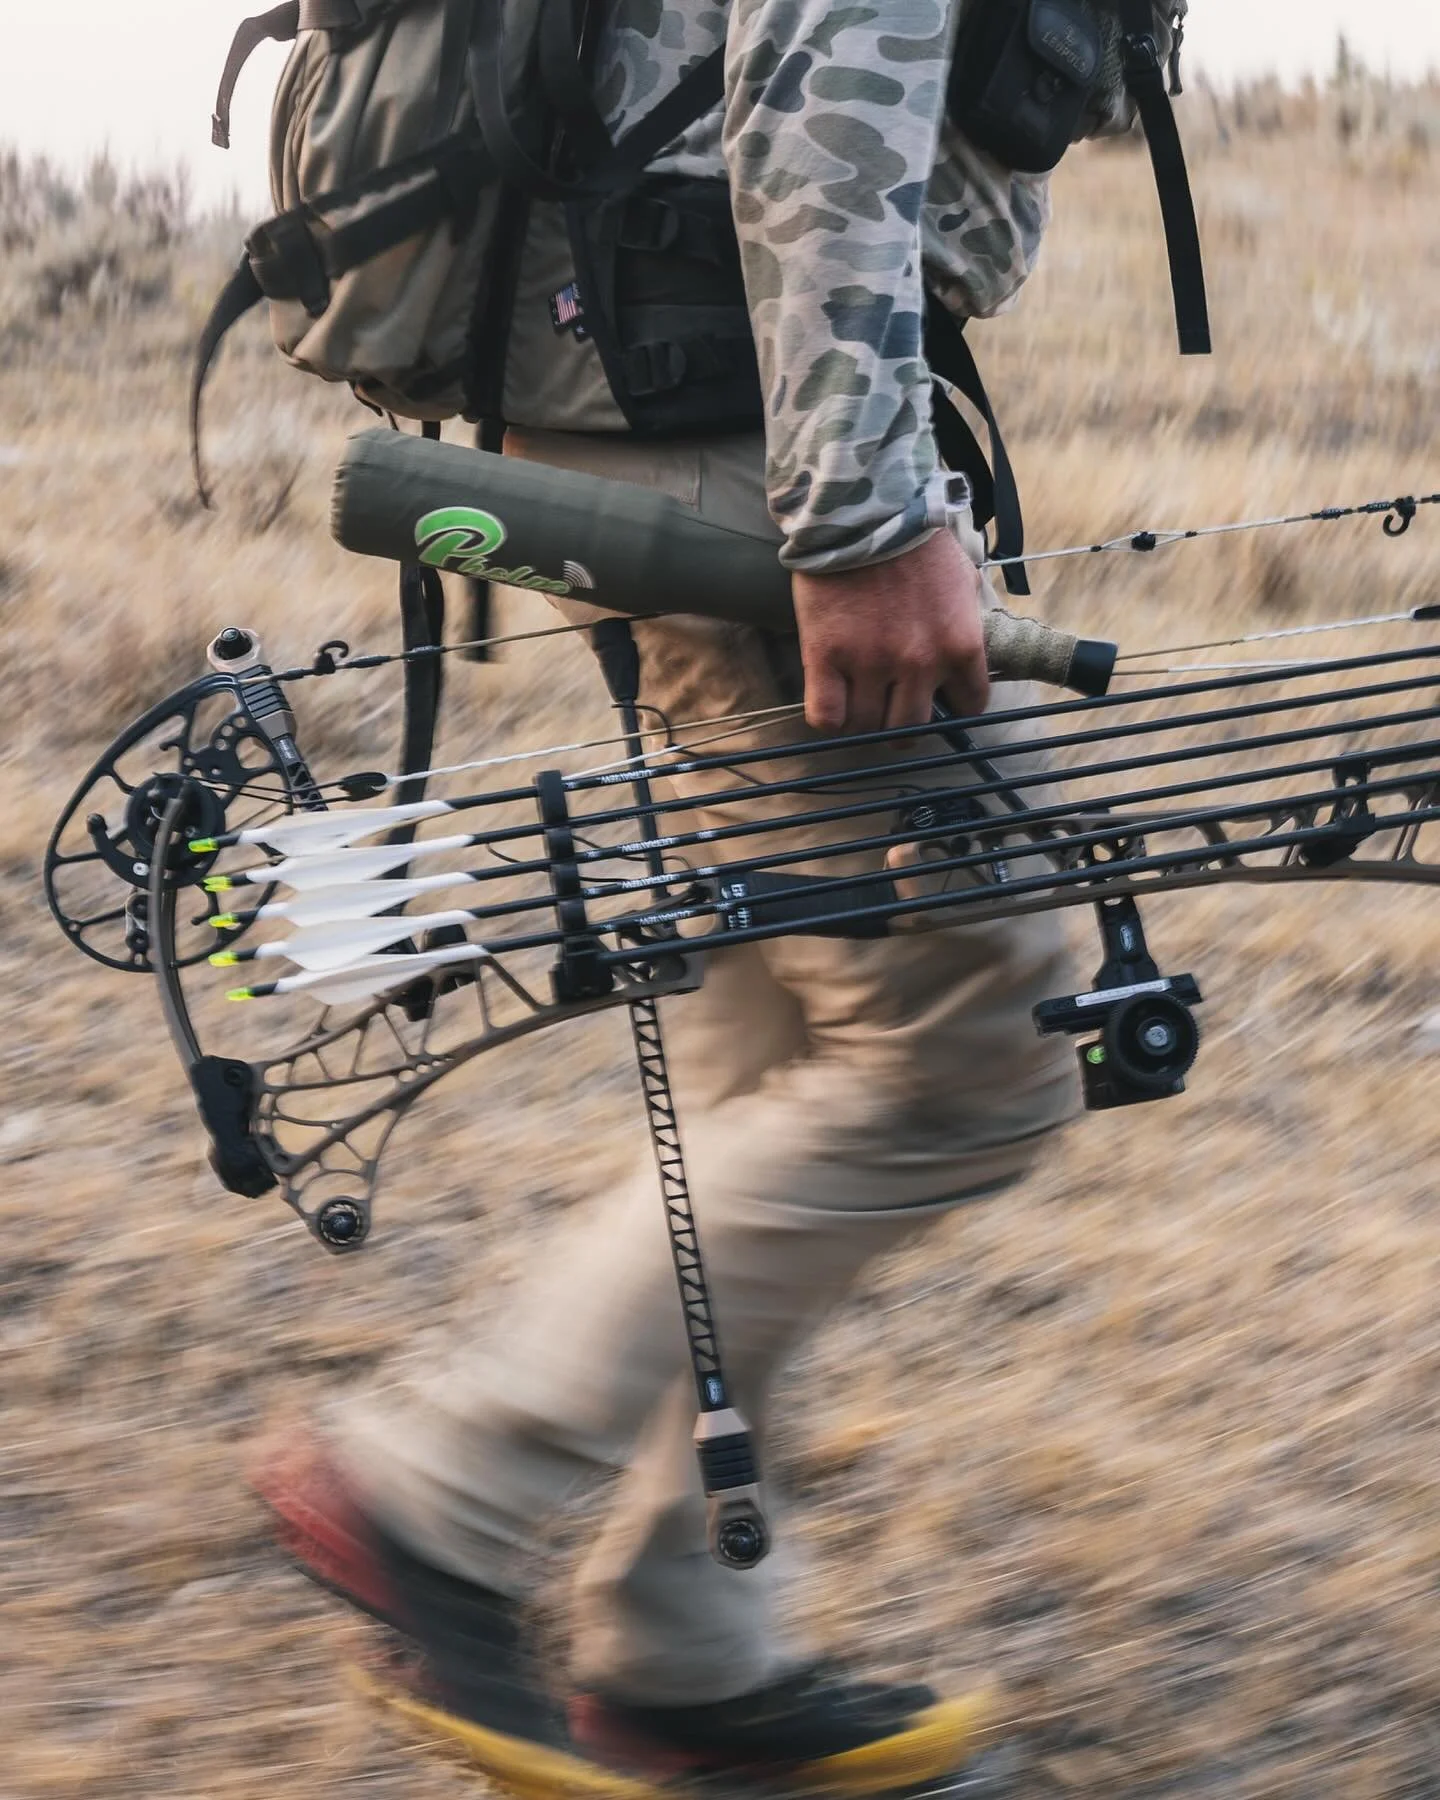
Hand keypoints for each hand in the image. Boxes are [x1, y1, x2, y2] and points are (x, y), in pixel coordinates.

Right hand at [790, 529, 988, 734]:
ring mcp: (871, 663)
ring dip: (862, 717)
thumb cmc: (915, 538)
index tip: (936, 696)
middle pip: (910, 729)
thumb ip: (965, 626)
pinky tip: (830, 698)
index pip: (968, 708)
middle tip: (888, 702)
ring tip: (856, 696)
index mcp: (960, 645)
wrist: (865, 508)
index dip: (950, 705)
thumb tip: (962, 660)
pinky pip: (826, 717)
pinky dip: (828, 716)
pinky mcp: (826, 657)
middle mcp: (919, 663)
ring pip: (867, 727)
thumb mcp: (962, 581)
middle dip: (900, 721)